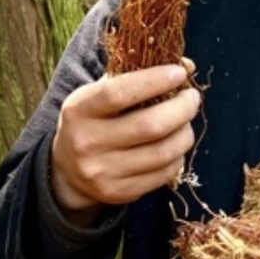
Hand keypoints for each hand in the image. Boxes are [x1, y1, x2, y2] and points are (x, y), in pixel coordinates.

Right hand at [50, 62, 200, 221]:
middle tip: (192, 98)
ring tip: (185, 122)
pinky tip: (175, 146)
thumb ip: (136, 77)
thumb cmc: (93, 120)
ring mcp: (102, 172)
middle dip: (182, 108)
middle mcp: (87, 143)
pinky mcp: (118, 193)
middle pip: (150, 126)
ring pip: (163, 152)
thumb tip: (187, 65)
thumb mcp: (99, 93)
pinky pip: (163, 174)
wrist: (67, 170)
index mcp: (79, 110)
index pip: (119, 93)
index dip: (154, 81)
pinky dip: (178, 156)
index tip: (179, 72)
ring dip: (185, 133)